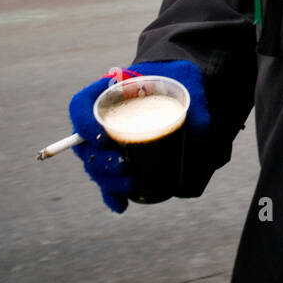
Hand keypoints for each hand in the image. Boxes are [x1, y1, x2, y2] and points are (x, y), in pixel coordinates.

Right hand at [68, 60, 208, 212]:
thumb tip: (201, 130)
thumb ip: (195, 97)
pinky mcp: (121, 156)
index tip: (101, 138)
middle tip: (123, 167)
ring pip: (95, 164)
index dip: (83, 123)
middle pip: (84, 143)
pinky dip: (113, 194)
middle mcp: (102, 117)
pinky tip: (122, 205)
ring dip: (106, 180)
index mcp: (108, 92)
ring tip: (129, 184)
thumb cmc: (176, 77)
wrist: (178, 85)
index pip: (81, 106)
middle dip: (99, 162)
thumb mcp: (188, 78)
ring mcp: (109, 140)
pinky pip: (109, 179)